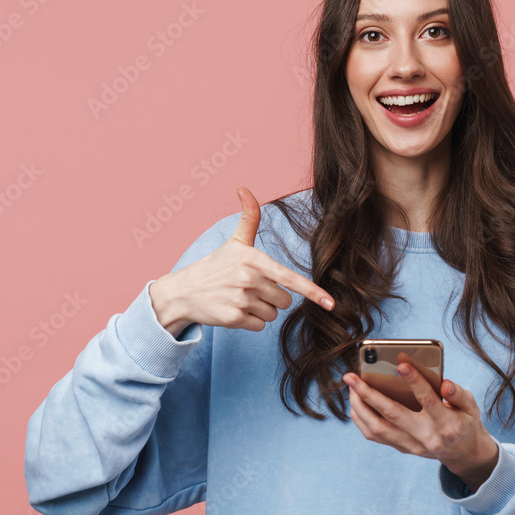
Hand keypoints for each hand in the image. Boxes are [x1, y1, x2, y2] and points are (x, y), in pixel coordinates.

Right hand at [150, 186, 334, 335]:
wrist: (183, 292)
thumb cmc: (215, 265)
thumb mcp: (234, 242)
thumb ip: (248, 217)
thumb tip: (244, 189)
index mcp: (254, 259)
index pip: (290, 278)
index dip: (313, 292)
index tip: (331, 303)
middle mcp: (249, 280)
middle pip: (285, 300)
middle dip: (273, 297)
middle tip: (251, 289)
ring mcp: (241, 300)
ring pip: (273, 314)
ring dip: (262, 310)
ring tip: (241, 298)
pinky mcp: (233, 319)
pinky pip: (260, 326)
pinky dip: (251, 321)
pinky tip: (235, 310)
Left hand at [343, 363, 499, 492]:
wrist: (462, 452)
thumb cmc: (464, 421)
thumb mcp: (471, 407)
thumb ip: (460, 395)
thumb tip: (446, 384)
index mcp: (446, 424)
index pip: (427, 400)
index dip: (415, 381)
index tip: (401, 364)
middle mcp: (426, 437)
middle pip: (392, 414)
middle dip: (369, 394)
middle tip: (351, 376)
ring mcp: (411, 445)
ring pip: (378, 428)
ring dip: (360, 406)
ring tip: (351, 386)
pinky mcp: (401, 448)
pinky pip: (375, 436)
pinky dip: (361, 419)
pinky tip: (356, 402)